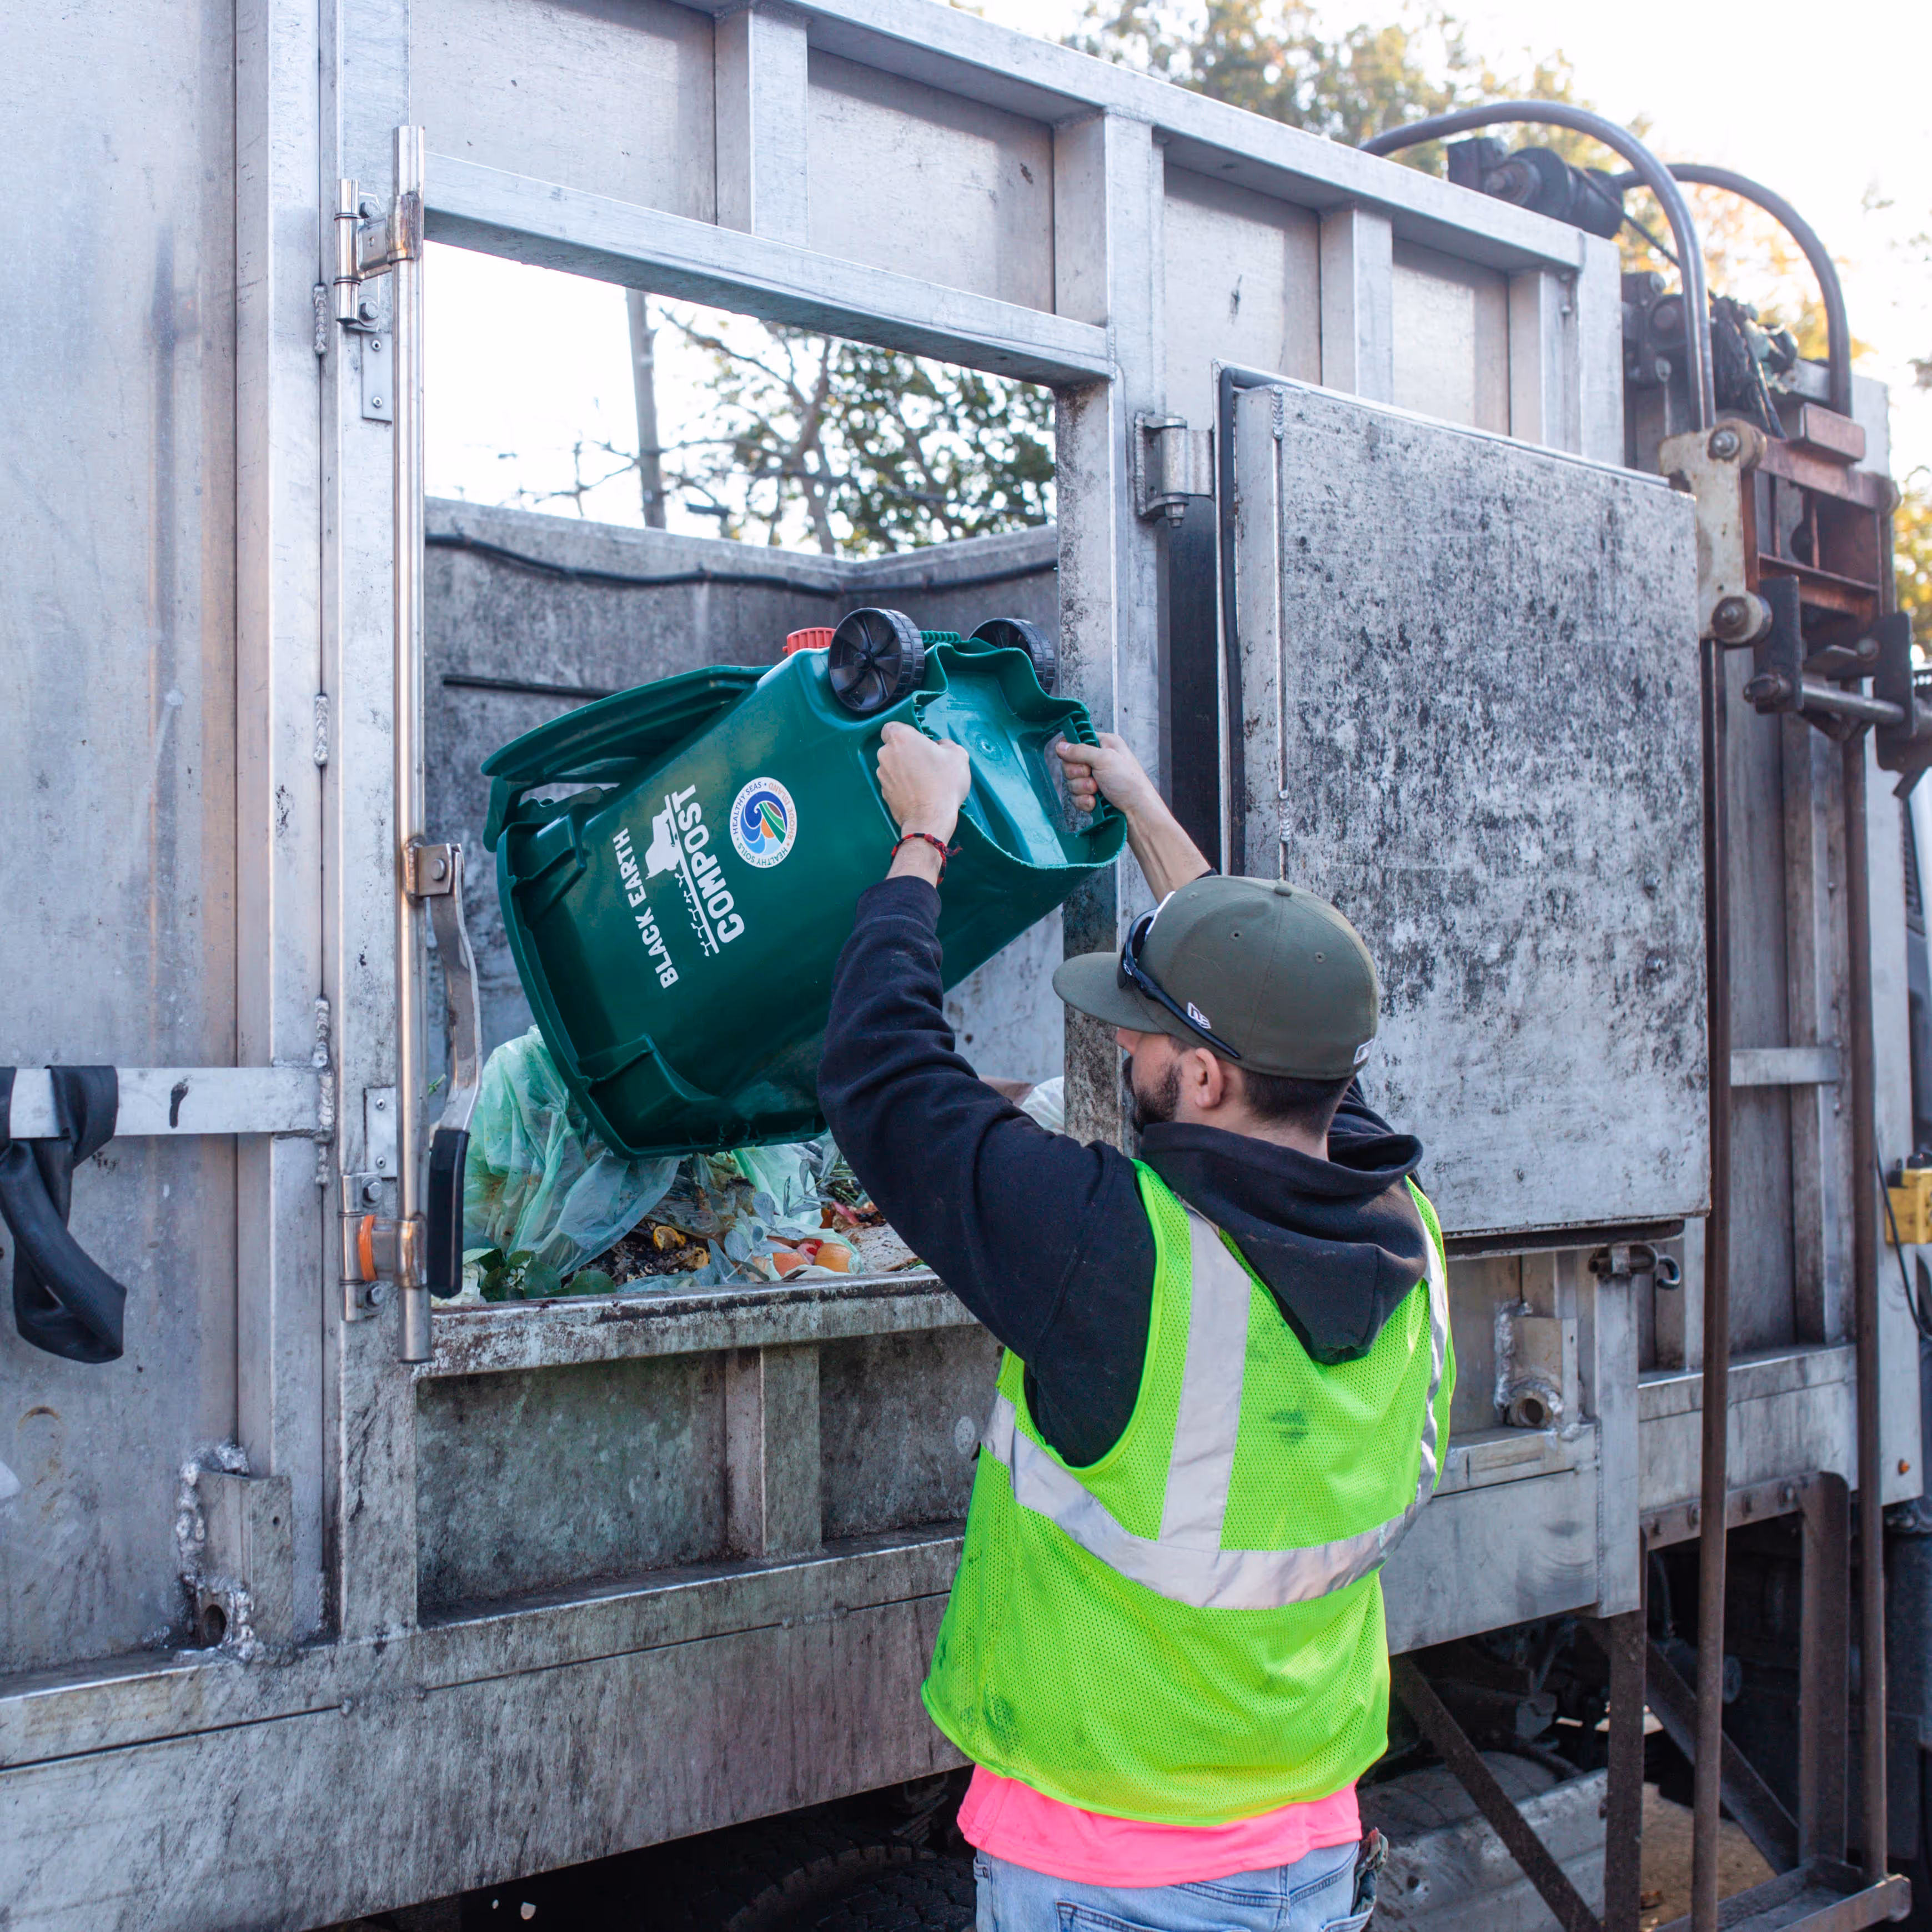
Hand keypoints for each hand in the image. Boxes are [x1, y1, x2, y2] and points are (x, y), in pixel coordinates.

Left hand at [877, 721, 970, 842]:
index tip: (918, 742)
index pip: (892, 727)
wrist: (930, 819)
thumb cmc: (943, 784)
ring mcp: (882, 775)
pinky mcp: (884, 793)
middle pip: (893, 747)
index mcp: (901, 738)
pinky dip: (903, 786)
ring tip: (925, 781)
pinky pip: (894, 783)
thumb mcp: (958, 755)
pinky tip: (919, 793)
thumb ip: (946, 744)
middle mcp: (886, 754)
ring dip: (905, 770)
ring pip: (893, 766)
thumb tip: (940, 747)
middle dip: (907, 753)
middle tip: (927, 763)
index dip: (905, 734)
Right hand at [1055, 732, 1158, 820]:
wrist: (1137, 812)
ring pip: (1071, 782)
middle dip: (1078, 773)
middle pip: (1070, 763)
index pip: (1078, 740)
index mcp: (1105, 745)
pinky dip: (1084, 801)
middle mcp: (1099, 761)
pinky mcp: (1091, 796)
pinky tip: (1095, 802)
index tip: (1073, 757)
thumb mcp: (1105, 759)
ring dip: (1082, 788)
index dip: (1072, 749)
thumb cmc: (1131, 784)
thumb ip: (1081, 751)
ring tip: (1097, 790)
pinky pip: (1076, 797)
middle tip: (1091, 775)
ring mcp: (1094, 779)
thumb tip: (1062, 746)